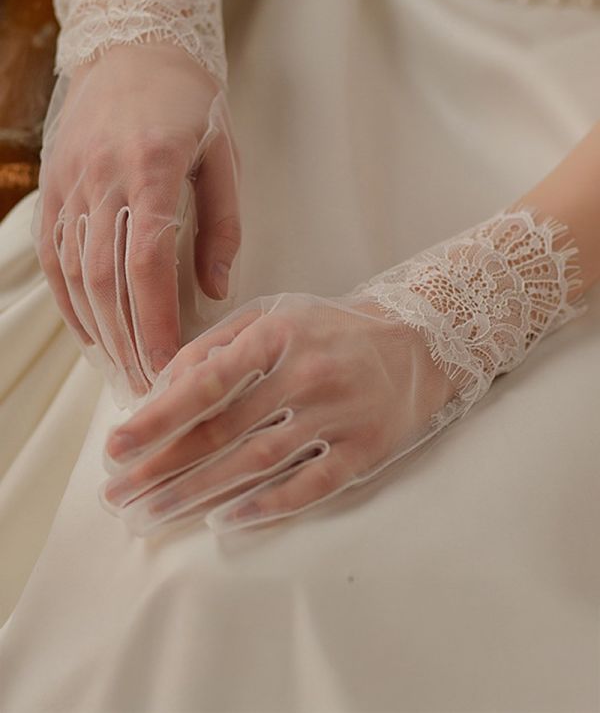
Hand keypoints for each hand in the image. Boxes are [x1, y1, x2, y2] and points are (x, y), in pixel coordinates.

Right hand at [32, 42, 240, 405]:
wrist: (132, 47)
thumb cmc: (188, 101)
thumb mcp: (223, 154)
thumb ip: (222, 225)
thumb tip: (215, 290)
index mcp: (152, 168)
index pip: (146, 262)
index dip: (154, 320)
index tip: (168, 364)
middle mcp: (102, 177)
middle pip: (105, 277)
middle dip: (127, 339)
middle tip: (149, 384)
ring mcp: (71, 182)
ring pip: (74, 271)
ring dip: (97, 328)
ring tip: (122, 368)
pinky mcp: (54, 185)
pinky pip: (53, 253)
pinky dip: (68, 298)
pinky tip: (88, 330)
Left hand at [99, 206, 586, 535]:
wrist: (417, 341)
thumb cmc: (329, 329)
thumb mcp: (273, 315)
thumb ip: (216, 343)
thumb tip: (161, 385)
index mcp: (278, 335)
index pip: (206, 381)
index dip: (157, 417)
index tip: (116, 446)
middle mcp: (306, 374)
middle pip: (222, 432)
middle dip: (163, 468)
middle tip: (119, 496)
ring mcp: (338, 414)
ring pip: (257, 463)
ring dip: (199, 493)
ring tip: (153, 515)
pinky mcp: (364, 448)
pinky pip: (311, 485)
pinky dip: (267, 506)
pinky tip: (226, 521)